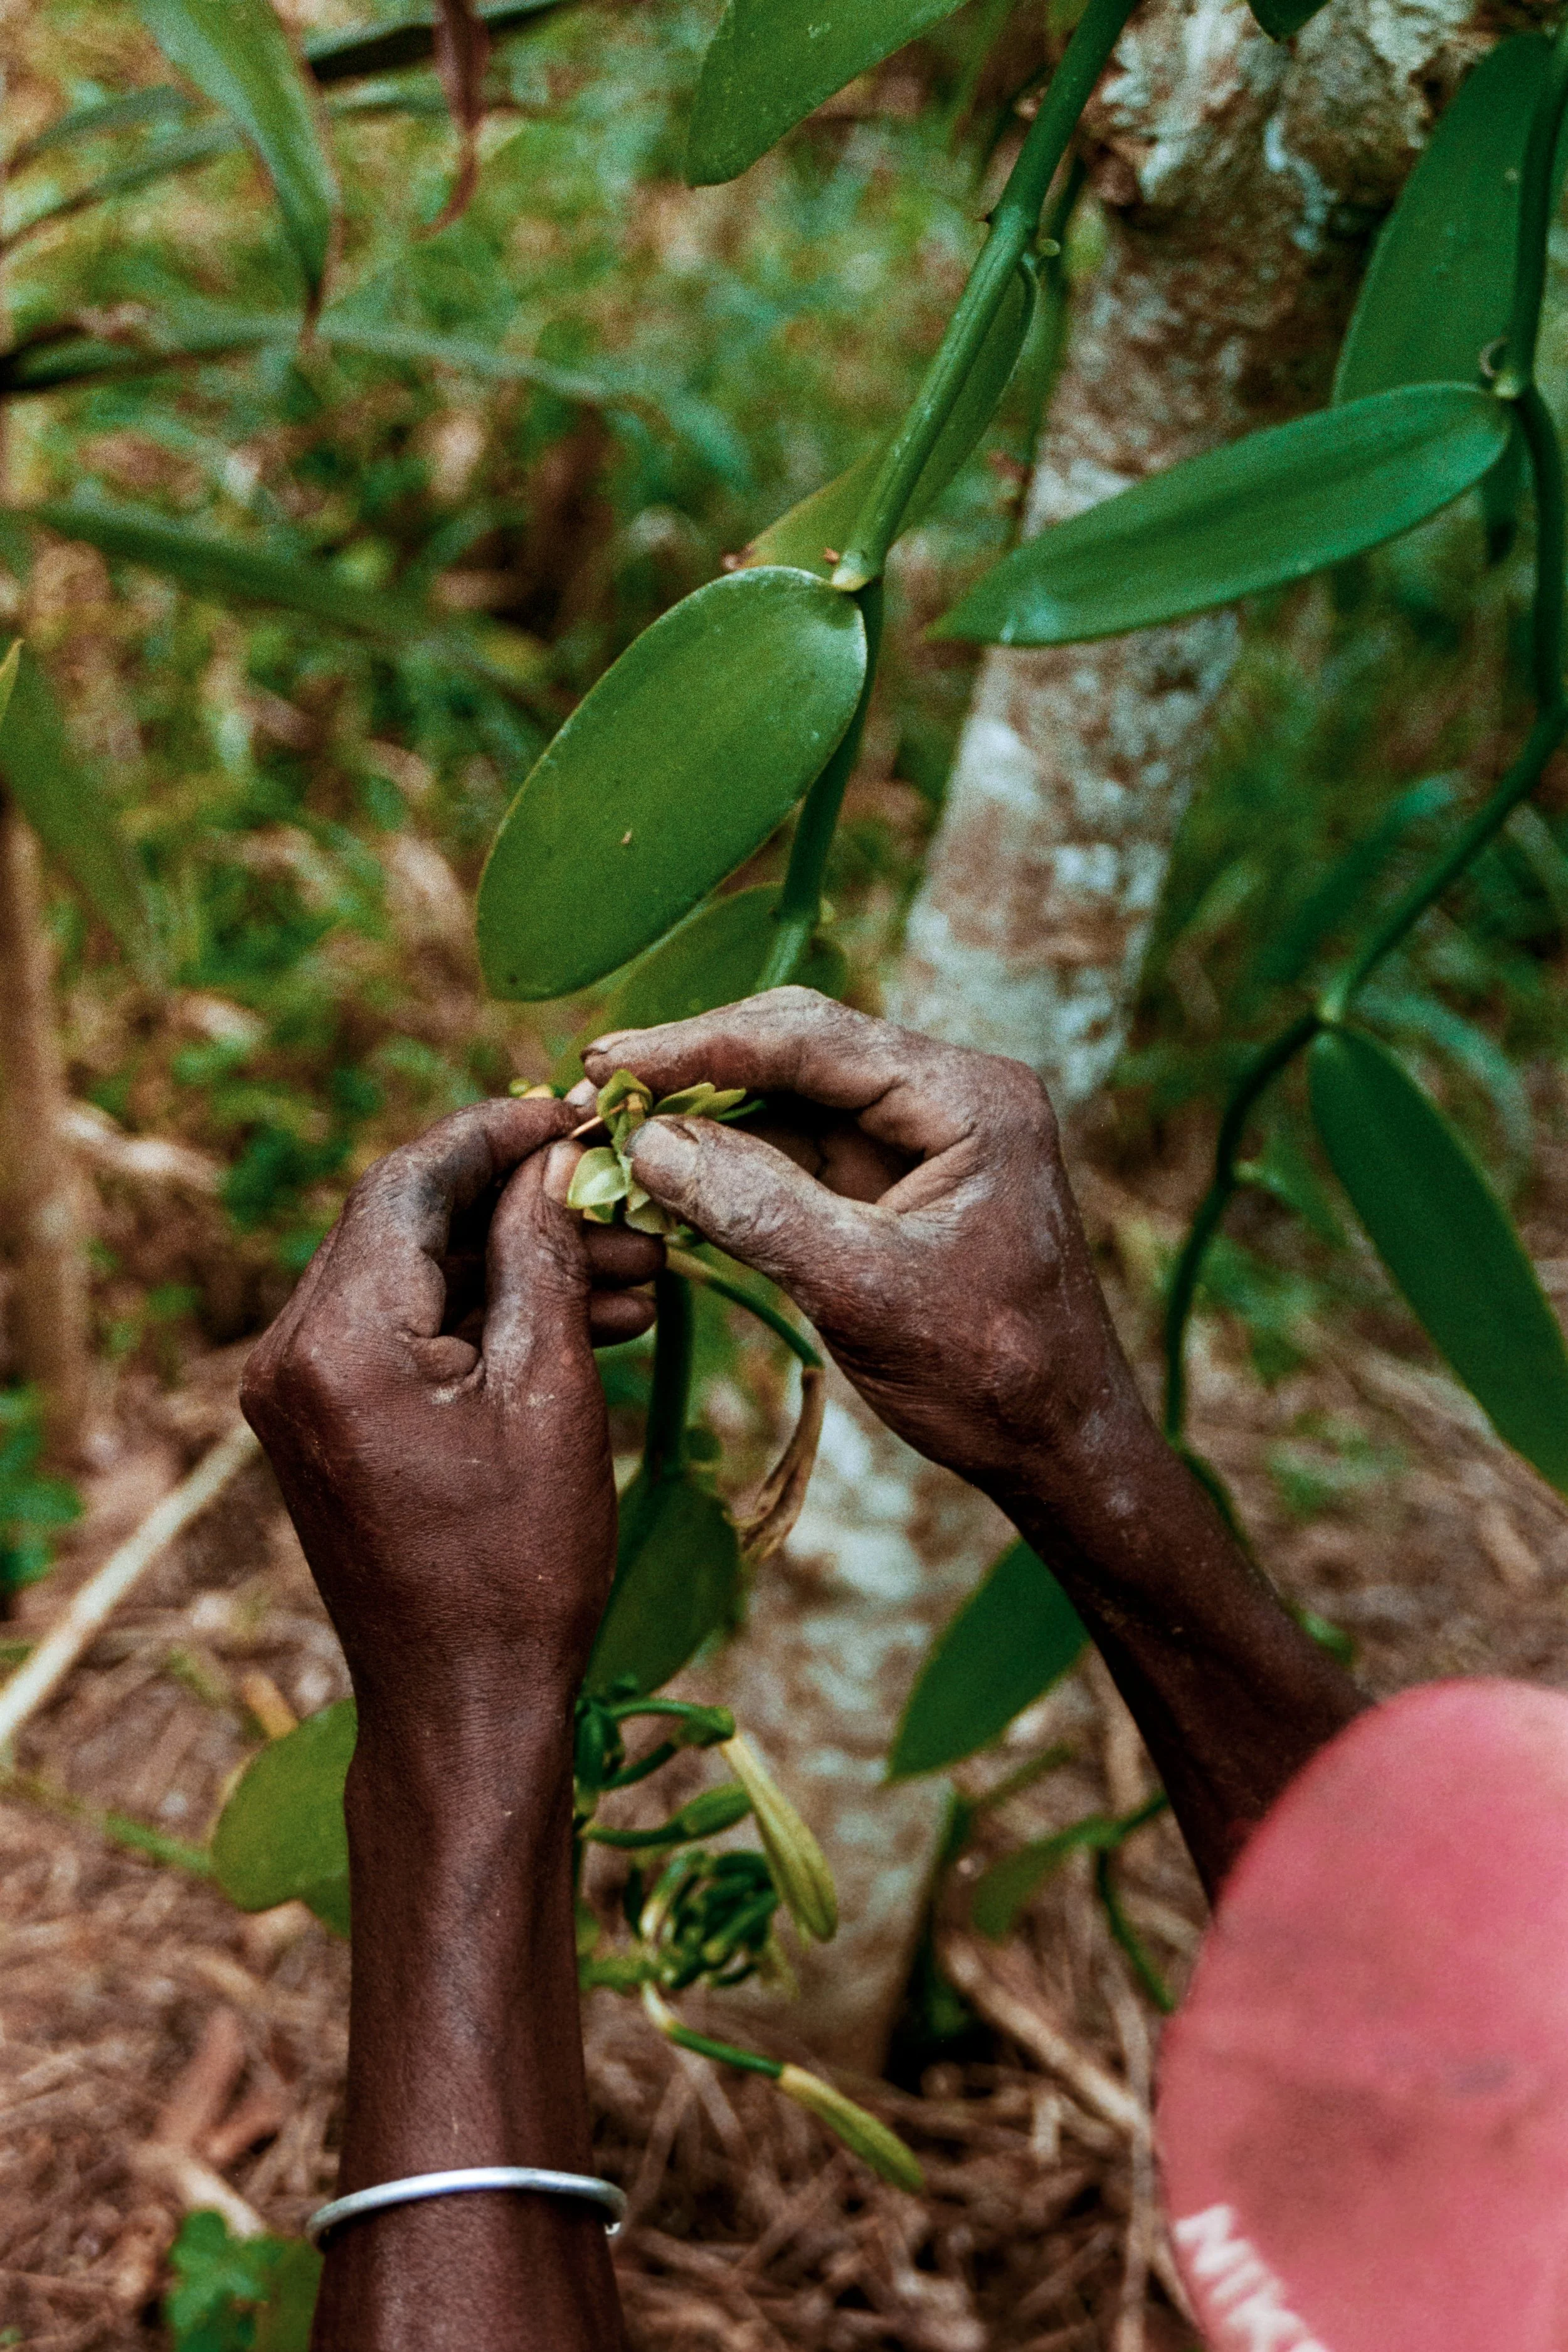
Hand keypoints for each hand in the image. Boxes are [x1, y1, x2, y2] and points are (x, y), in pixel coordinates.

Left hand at [240, 1096, 662, 1748]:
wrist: (463, 1706)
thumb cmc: (517, 1567)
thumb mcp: (549, 1395)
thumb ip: (543, 1258)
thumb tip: (552, 1159)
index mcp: (336, 1340)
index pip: (408, 1181)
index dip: (497, 1132)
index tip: (577, 1111)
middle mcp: (292, 1353)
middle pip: (405, 1220)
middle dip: (519, 1198)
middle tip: (622, 1194)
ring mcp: (301, 1391)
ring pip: (415, 1275)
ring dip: (515, 1261)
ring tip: (635, 1269)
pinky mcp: (327, 1421)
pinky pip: (407, 1331)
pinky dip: (484, 1317)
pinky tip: (585, 1318)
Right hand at [583, 987, 1143, 1512]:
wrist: (1062, 1445)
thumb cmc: (990, 1375)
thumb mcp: (863, 1292)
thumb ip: (757, 1208)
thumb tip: (648, 1143)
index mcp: (970, 1098)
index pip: (813, 1038)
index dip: (701, 1046)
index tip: (609, 1061)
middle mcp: (951, 1095)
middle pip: (798, 1048)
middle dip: (695, 1068)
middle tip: (594, 1086)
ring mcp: (923, 1135)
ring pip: (791, 1097)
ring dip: (704, 1114)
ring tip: (610, 1128)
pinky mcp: (896, 1180)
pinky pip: (799, 1149)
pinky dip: (731, 1161)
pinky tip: (664, 1172)